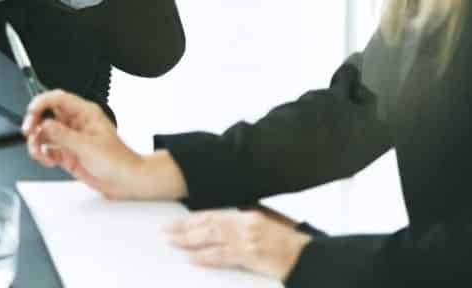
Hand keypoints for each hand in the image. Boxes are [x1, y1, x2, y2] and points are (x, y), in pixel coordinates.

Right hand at [22, 90, 186, 200]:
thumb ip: (63, 134)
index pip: (57, 99)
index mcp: (84, 113)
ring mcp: (71, 139)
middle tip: (30, 132)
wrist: (127, 181)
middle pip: (46, 115)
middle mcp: (75, 124)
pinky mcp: (68, 154)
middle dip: (35, 123)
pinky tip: (47, 159)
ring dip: (37, 141)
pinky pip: (48, 149)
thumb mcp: (87, 145)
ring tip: (38, 151)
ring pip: (44, 133)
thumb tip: (44, 124)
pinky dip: (43, 154)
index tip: (32, 112)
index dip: (42, 103)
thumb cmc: (118, 161)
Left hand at [166, 209, 310, 279]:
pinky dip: (206, 256)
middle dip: (184, 228)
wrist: (307, 257)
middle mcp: (245, 224)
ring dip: (189, 240)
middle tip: (165, 231)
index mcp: (248, 215)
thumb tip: (219, 227)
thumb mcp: (265, 227)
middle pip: (208, 224)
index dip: (192, 219)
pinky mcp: (251, 256)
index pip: (213, 215)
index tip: (175, 221)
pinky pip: (223, 255)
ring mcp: (248, 240)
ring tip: (172, 242)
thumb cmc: (287, 245)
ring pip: (211, 238)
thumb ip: (243, 225)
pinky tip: (193, 258)